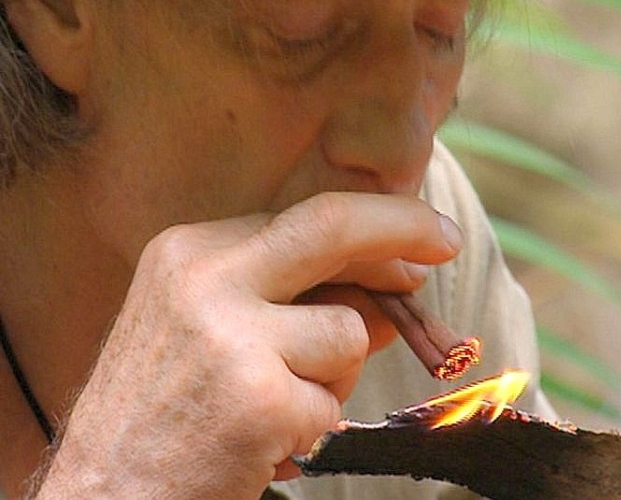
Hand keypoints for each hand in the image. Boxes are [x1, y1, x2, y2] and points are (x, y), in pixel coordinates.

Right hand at [33, 193, 461, 498]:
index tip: (417, 234)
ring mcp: (230, 337)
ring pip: (348, 332)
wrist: (102, 497)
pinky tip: (262, 443)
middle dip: (403, 226)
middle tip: (448, 241)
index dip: (374, 225)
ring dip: (334, 377)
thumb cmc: (165, 413)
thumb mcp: (220, 334)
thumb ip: (299, 302)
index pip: (304, 217)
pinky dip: (313, 427)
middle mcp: (205, 279)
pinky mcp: (258, 400)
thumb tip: (390, 293)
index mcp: (191, 252)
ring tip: (275, 408)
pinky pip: (332, 402)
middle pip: (331, 226)